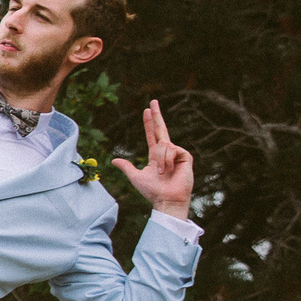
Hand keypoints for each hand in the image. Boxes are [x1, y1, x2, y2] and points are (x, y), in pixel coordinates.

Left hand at [111, 99, 193, 218]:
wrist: (166, 199)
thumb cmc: (152, 191)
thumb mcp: (136, 177)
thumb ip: (126, 167)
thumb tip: (114, 160)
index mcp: (155, 155)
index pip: (151, 135)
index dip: (148, 123)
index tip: (147, 110)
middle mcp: (166, 152)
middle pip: (161, 129)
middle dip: (157, 115)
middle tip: (153, 100)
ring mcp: (177, 153)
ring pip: (163, 144)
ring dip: (160, 159)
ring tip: (162, 172)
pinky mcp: (186, 156)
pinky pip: (172, 149)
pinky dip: (167, 160)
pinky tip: (170, 169)